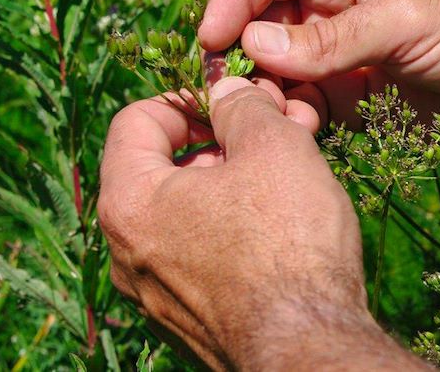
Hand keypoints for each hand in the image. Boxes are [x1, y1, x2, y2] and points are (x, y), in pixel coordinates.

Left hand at [98, 78, 426, 369]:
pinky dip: (231, 227)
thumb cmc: (289, 244)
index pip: (137, 120)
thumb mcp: (273, 148)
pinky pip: (199, 253)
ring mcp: (156, 292)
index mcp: (131, 203)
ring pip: (185, 212)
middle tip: (268, 134)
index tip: (231, 100)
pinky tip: (279, 226)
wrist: (310, 347)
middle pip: (163, 168)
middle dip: (217, 142)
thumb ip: (242, 106)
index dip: (186, 97)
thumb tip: (227, 93)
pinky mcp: (189, 319)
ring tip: (283, 176)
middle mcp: (129, 252)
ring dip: (229, 183)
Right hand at [199, 0, 439, 128]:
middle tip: (227, 89)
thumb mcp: (409, 18)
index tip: (209, 38)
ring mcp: (335, 51)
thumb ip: (334, 36)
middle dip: (240, 52)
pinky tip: (295, 130)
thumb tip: (255, 45)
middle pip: (260, 20)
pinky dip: (289, 117)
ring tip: (265, 114)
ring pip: (273, 67)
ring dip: (261, 90)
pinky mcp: (345, 94)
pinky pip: (300, 103)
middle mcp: (329, 1)